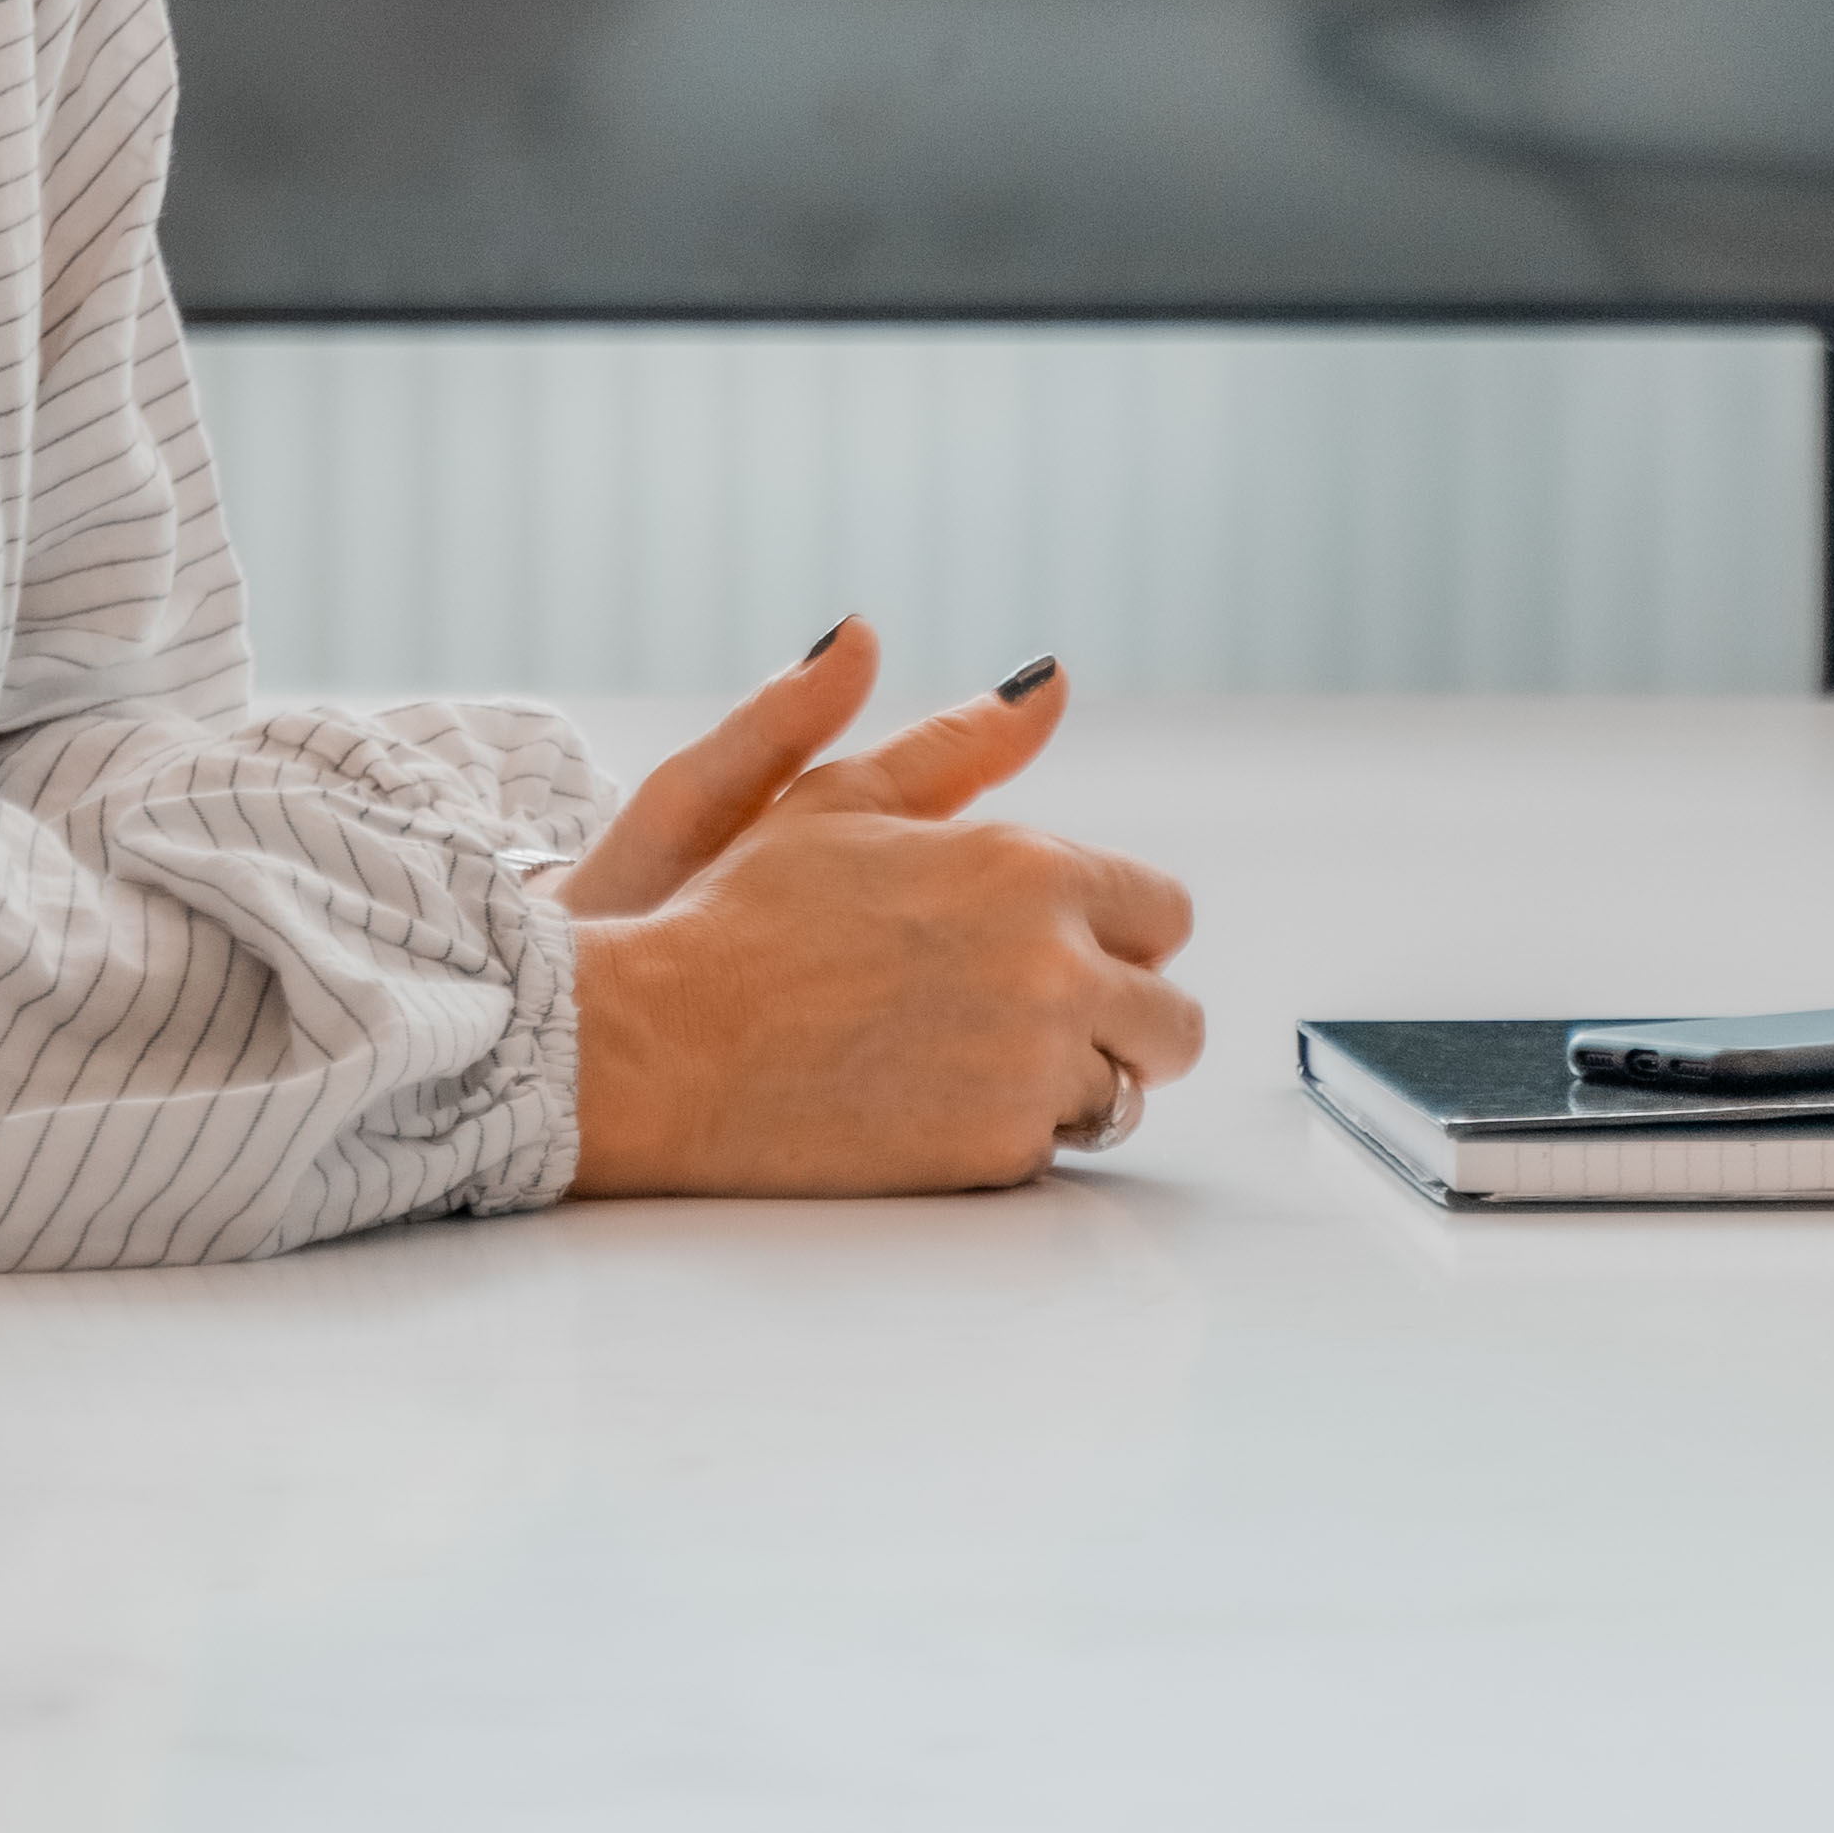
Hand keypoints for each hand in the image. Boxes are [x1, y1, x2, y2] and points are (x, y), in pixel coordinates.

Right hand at [552, 636, 1206, 1196]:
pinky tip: (925, 1106)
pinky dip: (1004, 1134)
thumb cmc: (737, 914)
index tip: (1054, 947)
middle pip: (1173, 1019)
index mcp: (1030, 869)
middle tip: (1025, 1020)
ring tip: (962, 1063)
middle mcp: (1055, 966)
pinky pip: (1053, 1150)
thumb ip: (962, 746)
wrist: (660, 1047)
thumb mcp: (842, 802)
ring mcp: (1034, 1067)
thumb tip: (1052, 681)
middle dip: (1118, 1019)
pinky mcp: (999, 1151)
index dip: (1112, 932)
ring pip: (1122, 1092)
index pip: (1162, 911)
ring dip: (1063, 1081)